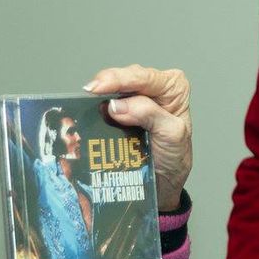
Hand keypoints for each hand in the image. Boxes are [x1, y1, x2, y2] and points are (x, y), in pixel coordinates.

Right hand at [84, 66, 191, 211]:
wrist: (163, 181)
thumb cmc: (174, 157)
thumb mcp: (172, 136)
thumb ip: (150, 115)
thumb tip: (117, 104)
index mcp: (173, 87)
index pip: (145, 77)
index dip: (121, 79)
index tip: (100, 88)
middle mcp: (156, 87)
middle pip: (127, 77)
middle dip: (107, 83)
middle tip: (90, 92)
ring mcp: (137, 97)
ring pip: (114, 87)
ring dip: (99, 94)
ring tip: (84, 101)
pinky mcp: (122, 109)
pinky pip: (107, 102)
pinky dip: (96, 105)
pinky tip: (86, 108)